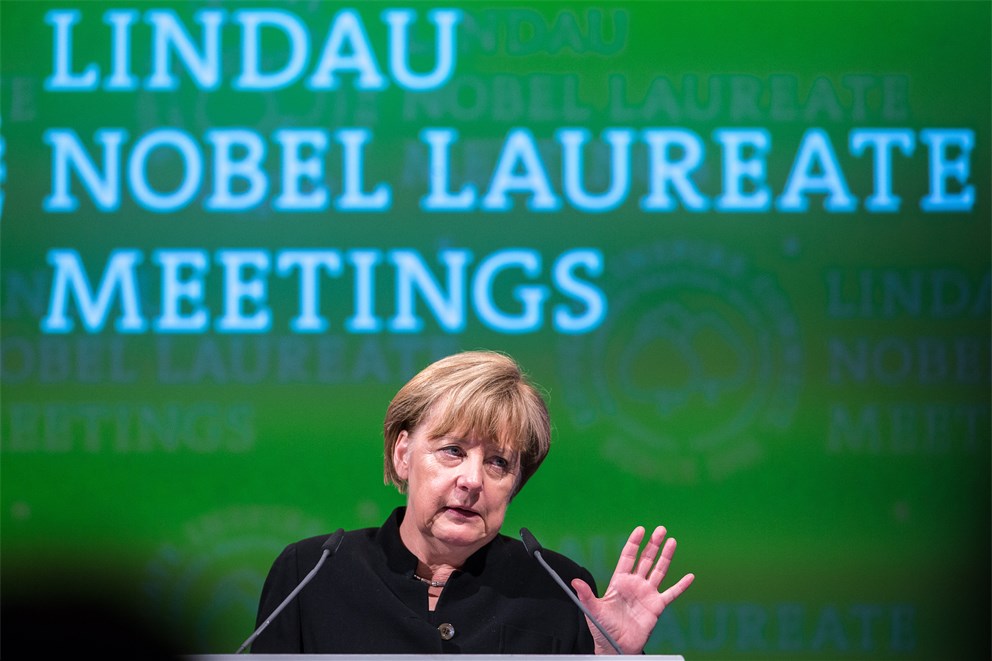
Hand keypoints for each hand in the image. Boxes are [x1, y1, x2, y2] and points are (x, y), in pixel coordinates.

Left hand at [571, 525, 693, 654]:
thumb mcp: (593, 610)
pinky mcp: (656, 606)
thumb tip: (574, 582)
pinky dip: (681, 586)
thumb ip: (586, 595)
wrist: (616, 646)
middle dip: (653, 544)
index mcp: (619, 581)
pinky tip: (689, 576)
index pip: (628, 557)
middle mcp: (635, 584)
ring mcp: (647, 594)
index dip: (634, 543)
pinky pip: (671, 594)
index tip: (640, 529)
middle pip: (646, 559)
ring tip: (672, 541)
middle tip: (660, 529)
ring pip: (659, 571)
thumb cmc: (602, 628)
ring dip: (666, 557)